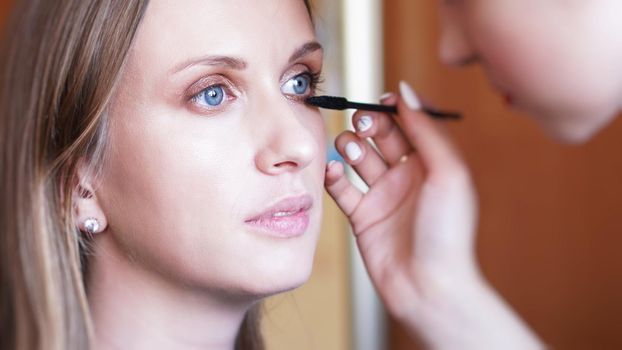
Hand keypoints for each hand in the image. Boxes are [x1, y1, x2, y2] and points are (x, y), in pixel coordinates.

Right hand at [325, 81, 542, 348]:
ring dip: (350, 146)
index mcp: (432, 162)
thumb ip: (426, 129)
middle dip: (368, 124)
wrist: (429, 286)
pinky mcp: (361, 215)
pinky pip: (341, 187)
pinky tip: (333, 172)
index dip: (394, 108)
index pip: (409, 122)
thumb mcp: (447, 172)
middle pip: (380, 134)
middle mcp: (406, 174)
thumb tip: (406, 91)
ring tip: (351, 153)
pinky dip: (332, 175)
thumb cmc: (447, 232)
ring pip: (357, 156)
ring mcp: (382, 194)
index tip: (381, 101)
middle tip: (363, 126)